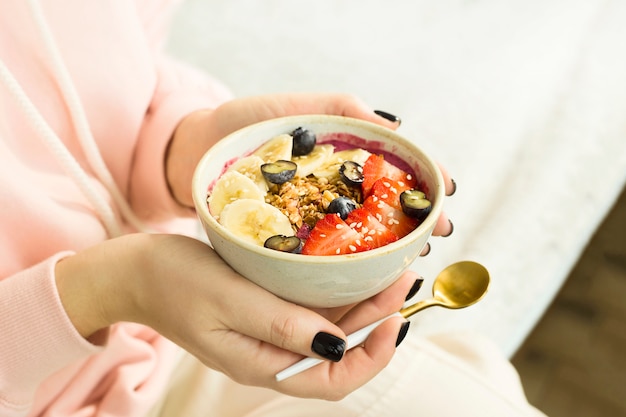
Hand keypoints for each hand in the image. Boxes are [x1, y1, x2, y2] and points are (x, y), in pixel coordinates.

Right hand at [55, 233, 417, 399]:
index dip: (373, 355)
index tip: (396, 317)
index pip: (332, 379)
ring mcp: (269, 331)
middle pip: (339, 351)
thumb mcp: (229, 301)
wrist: (136, 272)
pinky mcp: (265, 309)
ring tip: (389, 272)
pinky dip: (336, 291)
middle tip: (403, 279)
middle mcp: (272, 353)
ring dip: (362, 304)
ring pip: (330, 329)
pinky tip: (351, 269)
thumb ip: (281, 325)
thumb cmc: (174, 283)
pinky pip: (310, 308)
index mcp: (262, 364)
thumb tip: (338, 346)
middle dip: (378, 320)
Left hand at [166, 93, 454, 235]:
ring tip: (415, 254)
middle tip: (438, 232)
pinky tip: (371, 272)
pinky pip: (327, 254)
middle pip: (385, 206)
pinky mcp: (290, 239)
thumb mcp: (293, 109)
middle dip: (416, 219)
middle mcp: (332, 189)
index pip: (393, 170)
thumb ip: (342, 109)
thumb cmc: (240, 124)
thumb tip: (395, 127)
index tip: (445, 191)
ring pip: (362, 233)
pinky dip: (351, 262)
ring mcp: (313, 216)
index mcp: (338, 158)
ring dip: (393, 244)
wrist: (190, 153)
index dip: (422, 181)